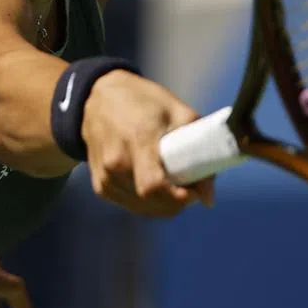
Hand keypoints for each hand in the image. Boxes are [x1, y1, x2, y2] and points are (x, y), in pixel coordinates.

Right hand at [81, 70, 215, 216]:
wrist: (99, 99)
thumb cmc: (143, 101)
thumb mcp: (177, 111)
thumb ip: (198, 151)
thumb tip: (208, 198)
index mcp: (137, 139)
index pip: (153, 186)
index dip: (177, 197)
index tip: (194, 191)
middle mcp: (115, 161)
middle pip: (151, 201)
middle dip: (177, 201)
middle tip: (190, 186)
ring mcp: (105, 176)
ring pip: (143, 208)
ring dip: (164, 203)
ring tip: (173, 181)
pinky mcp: (100, 186)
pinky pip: (132, 205)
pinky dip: (148, 202)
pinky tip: (155, 184)